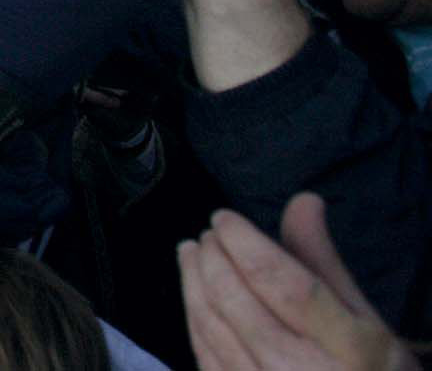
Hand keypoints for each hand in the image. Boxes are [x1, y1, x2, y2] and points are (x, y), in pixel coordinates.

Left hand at [180, 193, 415, 370]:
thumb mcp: (365, 320)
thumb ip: (323, 262)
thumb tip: (302, 200)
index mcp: (343, 346)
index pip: (280, 281)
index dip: (244, 242)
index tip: (224, 218)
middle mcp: (296, 369)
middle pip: (235, 301)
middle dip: (213, 259)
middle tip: (208, 234)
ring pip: (210, 326)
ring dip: (193, 282)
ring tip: (191, 253)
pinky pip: (204, 354)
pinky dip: (194, 319)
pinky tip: (193, 297)